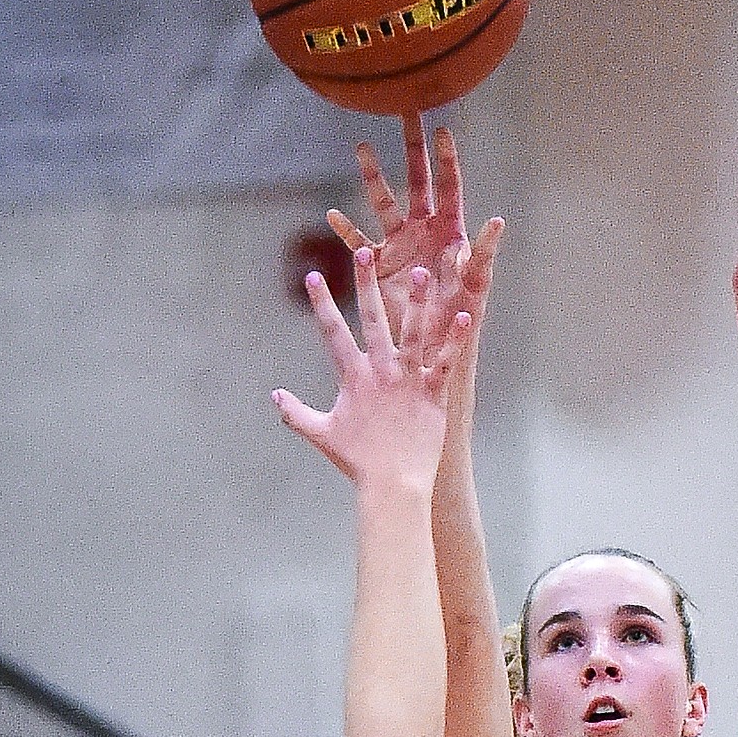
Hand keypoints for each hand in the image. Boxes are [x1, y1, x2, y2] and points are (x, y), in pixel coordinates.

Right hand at [273, 246, 471, 489]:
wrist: (392, 484)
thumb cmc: (357, 461)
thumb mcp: (321, 434)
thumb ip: (296, 413)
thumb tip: (274, 397)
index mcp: (353, 377)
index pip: (332, 333)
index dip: (321, 304)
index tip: (313, 275)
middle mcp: (380, 372)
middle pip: (372, 320)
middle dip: (366, 284)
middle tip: (364, 252)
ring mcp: (407, 380)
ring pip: (412, 333)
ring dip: (417, 302)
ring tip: (422, 272)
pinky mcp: (432, 393)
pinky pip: (444, 360)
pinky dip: (453, 339)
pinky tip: (463, 314)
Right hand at [328, 115, 502, 346]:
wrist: (434, 344)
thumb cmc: (462, 316)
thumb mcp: (476, 283)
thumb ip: (484, 252)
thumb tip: (497, 220)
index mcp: (450, 231)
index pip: (448, 186)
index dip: (445, 158)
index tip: (441, 128)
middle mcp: (423, 230)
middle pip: (416, 180)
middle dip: (412, 148)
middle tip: (407, 112)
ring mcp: (400, 244)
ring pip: (383, 202)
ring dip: (373, 176)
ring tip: (362, 147)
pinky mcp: (379, 265)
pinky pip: (358, 242)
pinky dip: (346, 229)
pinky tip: (332, 214)